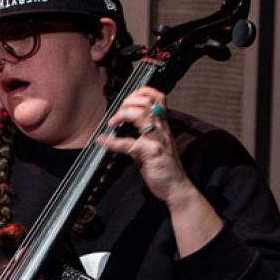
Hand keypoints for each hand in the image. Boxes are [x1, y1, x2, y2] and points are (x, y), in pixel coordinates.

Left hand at [97, 89, 222, 254]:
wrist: (177, 188)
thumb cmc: (164, 167)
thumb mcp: (155, 144)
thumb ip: (144, 132)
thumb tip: (125, 122)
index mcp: (162, 125)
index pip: (157, 96)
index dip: (141, 92)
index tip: (126, 102)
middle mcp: (161, 128)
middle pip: (148, 100)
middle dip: (129, 101)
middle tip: (117, 115)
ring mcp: (157, 139)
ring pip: (142, 114)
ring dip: (122, 114)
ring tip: (112, 123)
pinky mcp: (150, 153)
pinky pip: (128, 143)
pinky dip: (112, 142)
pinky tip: (102, 141)